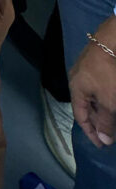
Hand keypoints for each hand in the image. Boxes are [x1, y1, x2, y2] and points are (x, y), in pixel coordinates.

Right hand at [70, 15, 115, 147]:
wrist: (111, 43)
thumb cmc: (108, 75)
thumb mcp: (109, 103)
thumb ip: (105, 123)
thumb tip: (102, 140)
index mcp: (76, 90)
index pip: (80, 117)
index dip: (91, 133)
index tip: (102, 146)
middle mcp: (76, 80)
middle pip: (86, 106)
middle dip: (98, 122)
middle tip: (110, 134)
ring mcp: (85, 70)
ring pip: (92, 96)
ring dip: (102, 109)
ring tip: (112, 119)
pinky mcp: (94, 63)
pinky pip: (97, 87)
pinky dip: (104, 97)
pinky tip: (112, 100)